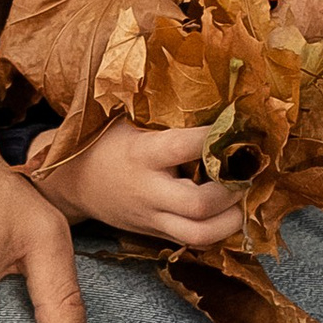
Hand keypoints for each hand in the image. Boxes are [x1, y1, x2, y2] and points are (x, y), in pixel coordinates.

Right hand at [28, 118, 250, 251]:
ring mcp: (152, 219)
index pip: (183, 147)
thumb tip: (210, 78)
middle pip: (198, 206)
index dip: (216, 137)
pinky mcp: (157, 234)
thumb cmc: (105, 140)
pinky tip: (231, 210)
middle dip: (233, 190)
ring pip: (200, 235)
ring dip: (232, 220)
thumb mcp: (126, 118)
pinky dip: (219, 231)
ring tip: (245, 196)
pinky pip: (195, 243)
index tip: (241, 123)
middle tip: (250, 170)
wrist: (72, 182)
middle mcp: (148, 192)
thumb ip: (164, 109)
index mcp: (141, 155)